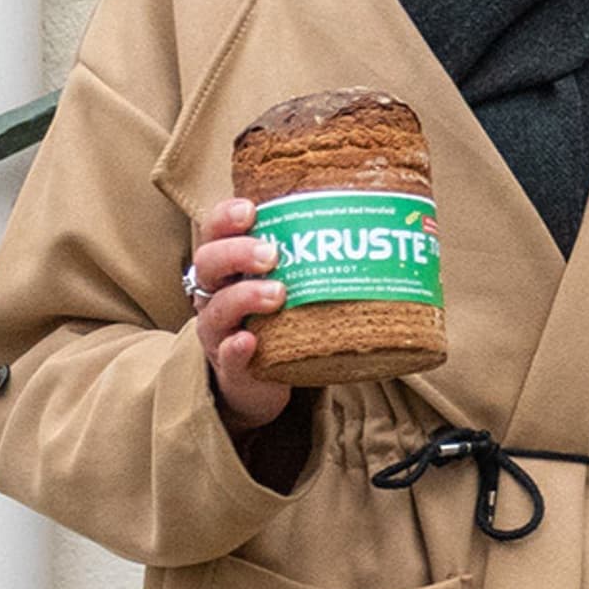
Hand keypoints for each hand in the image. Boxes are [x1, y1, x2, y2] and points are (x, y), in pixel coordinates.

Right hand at [186, 196, 293, 430]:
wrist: (259, 378)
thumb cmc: (277, 317)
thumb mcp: (289, 282)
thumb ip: (313, 255)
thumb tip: (379, 224)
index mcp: (228, 267)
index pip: (215, 233)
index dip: (225, 218)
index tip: (250, 210)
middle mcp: (215, 294)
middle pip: (209, 264)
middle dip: (238, 253)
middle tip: (272, 254)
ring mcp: (219, 331)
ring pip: (216, 309)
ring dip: (244, 297)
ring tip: (277, 294)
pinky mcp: (231, 365)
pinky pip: (227, 356)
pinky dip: (236, 348)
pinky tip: (249, 341)